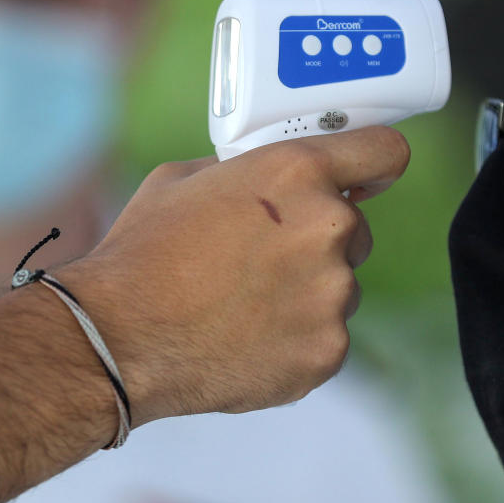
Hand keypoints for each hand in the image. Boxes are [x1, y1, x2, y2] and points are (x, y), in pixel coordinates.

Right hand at [56, 126, 410, 423]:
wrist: (118, 337)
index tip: (371, 177)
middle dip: (321, 240)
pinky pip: (326, 335)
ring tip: (243, 303)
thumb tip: (266, 181)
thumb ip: (244, 171)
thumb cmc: (144, 254)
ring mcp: (334, 294)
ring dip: (307, 292)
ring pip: (340, 286)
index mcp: (298, 172)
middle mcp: (328, 227)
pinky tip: (246, 336)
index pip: (384, 152)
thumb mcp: (185, 178)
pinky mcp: (328, 350)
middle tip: (264, 257)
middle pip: (357, 228)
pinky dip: (296, 338)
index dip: (376, 164)